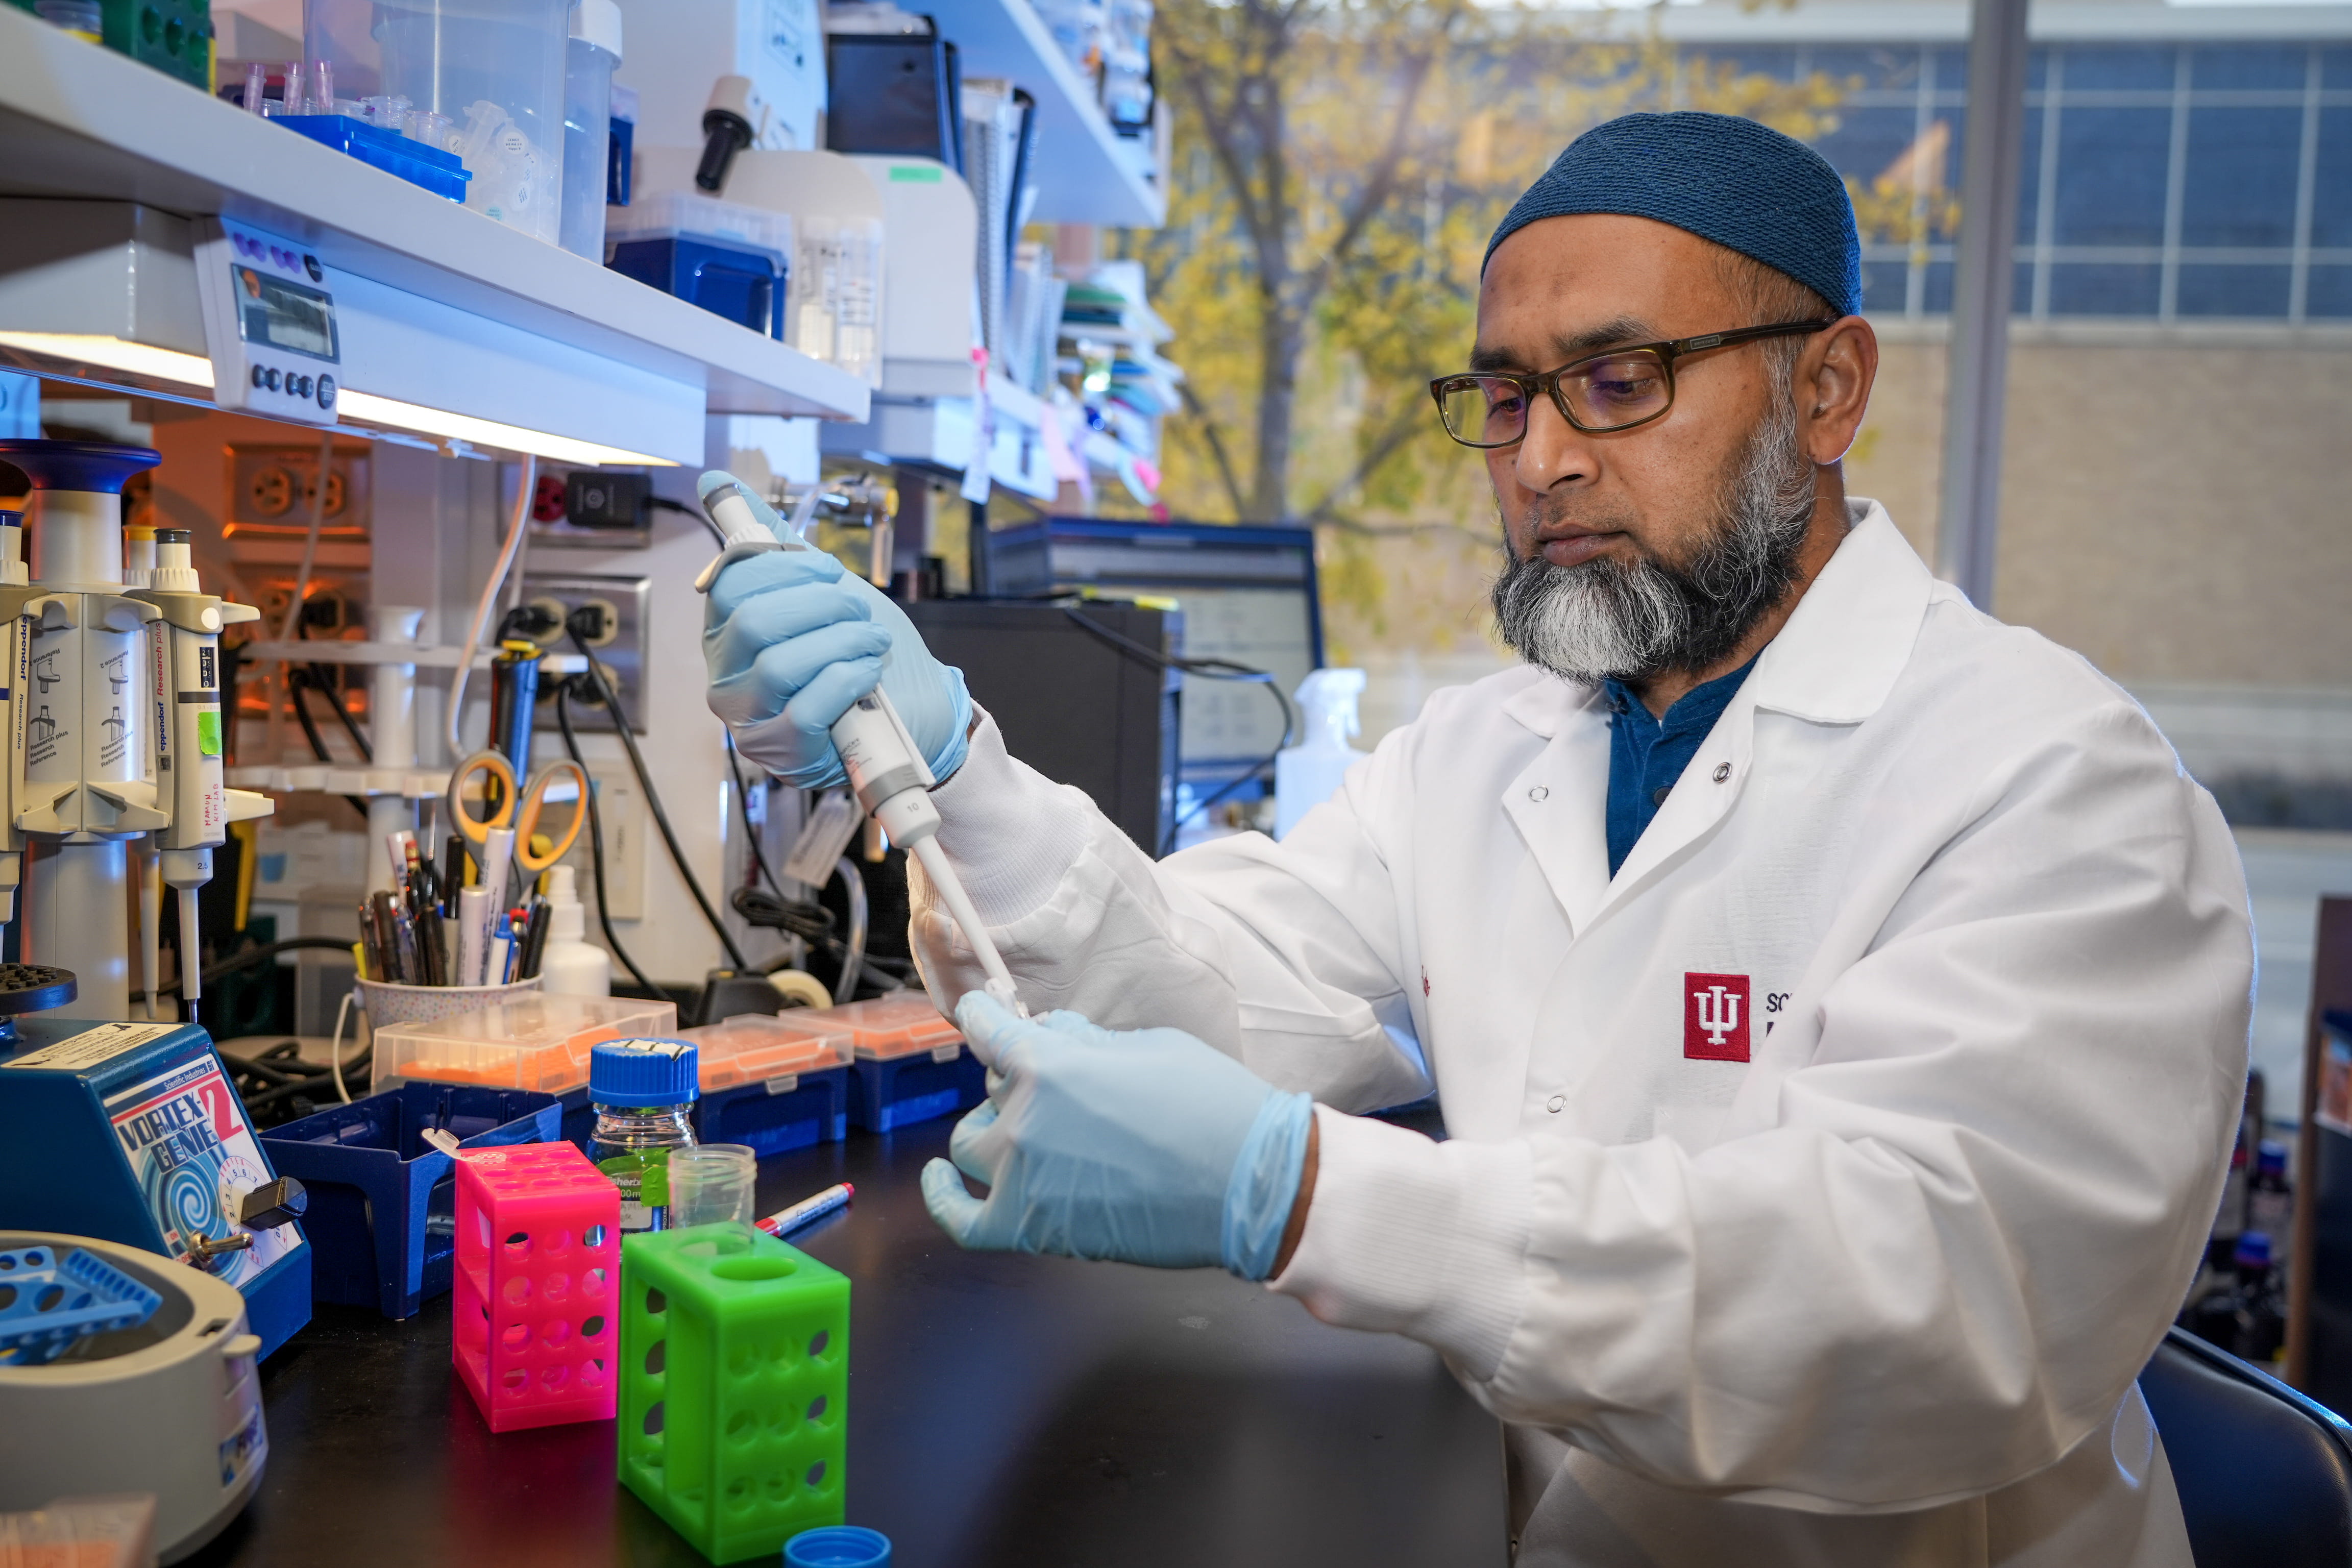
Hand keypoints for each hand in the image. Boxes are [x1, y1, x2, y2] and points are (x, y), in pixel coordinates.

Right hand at [699, 475, 971, 788]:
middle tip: (859, 612)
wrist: (917, 709)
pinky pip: (807, 708)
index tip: (831, 573)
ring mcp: (750, 721)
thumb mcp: (820, 587)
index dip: (788, 570)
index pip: (730, 583)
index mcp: (727, 631)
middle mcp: (727, 677)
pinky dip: (848, 681)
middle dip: (821, 606)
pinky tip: (868, 675)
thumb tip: (716, 480)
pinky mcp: (785, 753)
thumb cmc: (860, 650)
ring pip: (779, 665)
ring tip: (872, 643)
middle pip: (752, 622)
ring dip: (842, 643)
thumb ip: (770, 541)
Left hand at [920, 994, 1314, 1278]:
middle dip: (1018, 1082)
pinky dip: (945, 1199)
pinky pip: (962, 1220)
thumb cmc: (1214, 1110)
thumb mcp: (1150, 1045)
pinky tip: (942, 1178)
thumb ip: (1086, 1041)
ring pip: (972, 1145)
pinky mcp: (1034, 1229)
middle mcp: (1024, 1120)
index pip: (987, 1030)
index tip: (979, 1013)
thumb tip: (1051, 1032)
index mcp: (1050, 1065)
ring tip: (1030, 1131)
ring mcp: (1023, 1179)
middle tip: (1060, 1089)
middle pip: (990, 1091)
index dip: (982, 1016)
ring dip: (994, 1131)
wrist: (1252, 1185)